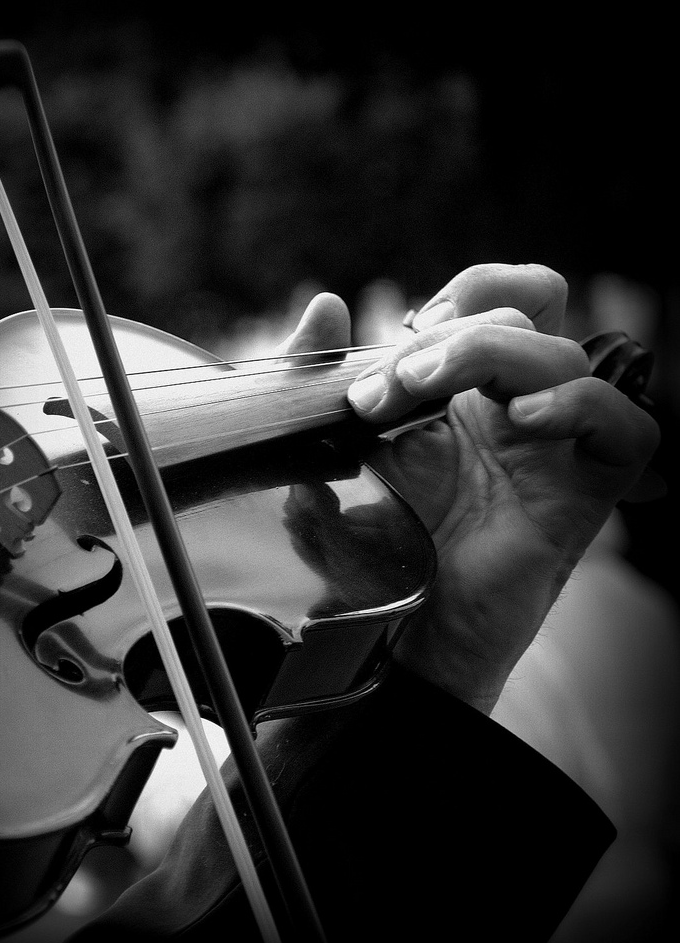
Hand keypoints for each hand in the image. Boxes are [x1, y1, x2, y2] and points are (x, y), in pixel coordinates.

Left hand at [282, 264, 659, 712]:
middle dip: (439, 340)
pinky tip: (524, 418)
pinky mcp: (583, 497)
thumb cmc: (374, 564)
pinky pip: (627, 431)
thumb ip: (314, 396)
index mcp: (468, 400)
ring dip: (484, 355)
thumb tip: (324, 311)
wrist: (402, 646)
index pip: (498, 302)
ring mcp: (553, 453)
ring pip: (564, 357)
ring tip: (417, 391)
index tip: (393, 342)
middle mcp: (515, 417)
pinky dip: (582, 407)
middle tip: (374, 395)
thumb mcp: (327, 468)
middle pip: (521, 320)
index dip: (460, 296)